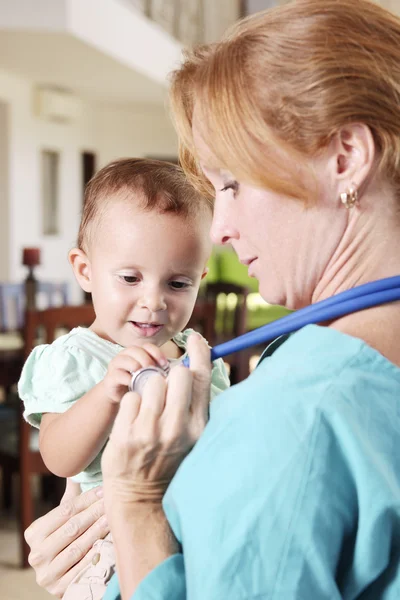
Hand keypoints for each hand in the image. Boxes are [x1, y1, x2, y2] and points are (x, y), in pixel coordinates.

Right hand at [24, 481, 107, 597]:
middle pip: (72, 528)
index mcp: (34, 532)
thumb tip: (76, 469)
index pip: (65, 511)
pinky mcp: (59, 589)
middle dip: (95, 512)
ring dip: (99, 530)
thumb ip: (70, 498)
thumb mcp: (62, 520)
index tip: (104, 489)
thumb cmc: (65, 539)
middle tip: (113, 501)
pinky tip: (109, 541)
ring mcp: (46, 573)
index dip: (86, 499)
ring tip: (114, 517)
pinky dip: (96, 553)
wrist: (61, 576)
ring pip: (78, 547)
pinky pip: (82, 567)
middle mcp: (36, 554)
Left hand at [101, 333, 210, 506]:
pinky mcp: (126, 435)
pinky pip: (130, 396)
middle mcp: (177, 428)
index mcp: (199, 426)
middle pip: (177, 374)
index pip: (202, 379)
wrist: (141, 498)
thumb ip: (194, 402)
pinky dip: (131, 402)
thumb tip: (195, 363)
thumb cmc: (169, 459)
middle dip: (170, 375)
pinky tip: (134, 419)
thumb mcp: (192, 435)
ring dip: (148, 388)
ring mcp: (150, 432)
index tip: (196, 339)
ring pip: (151, 381)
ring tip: (148, 407)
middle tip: (165, 389)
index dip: (200, 353)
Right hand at [102, 343, 167, 403]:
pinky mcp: (110, 377)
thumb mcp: (149, 375)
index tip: (165, 364)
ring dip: (136, 366)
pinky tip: (134, 384)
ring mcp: (116, 365)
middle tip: (154, 370)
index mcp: (136, 352)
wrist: (119, 397)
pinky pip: (118, 374)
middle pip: (136, 350)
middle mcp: (125, 355)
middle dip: (147, 359)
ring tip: (144, 376)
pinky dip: (128, 378)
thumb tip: (175, 371)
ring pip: (125, 359)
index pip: (147, 346)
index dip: (157, 353)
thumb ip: (158, 370)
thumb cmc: (137, 384)